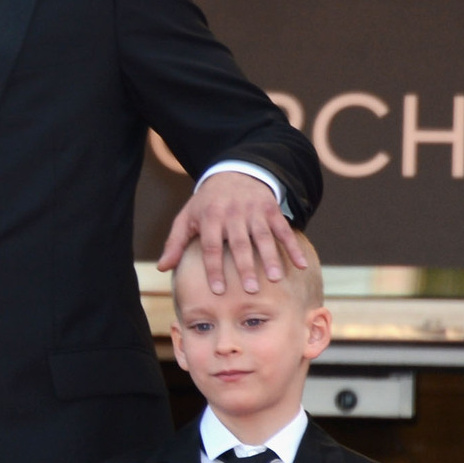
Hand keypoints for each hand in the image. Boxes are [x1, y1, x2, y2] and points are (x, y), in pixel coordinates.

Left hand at [156, 171, 306, 294]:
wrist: (233, 172)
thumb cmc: (207, 203)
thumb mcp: (187, 218)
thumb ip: (175, 243)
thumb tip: (163, 268)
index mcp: (210, 217)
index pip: (212, 246)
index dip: (214, 268)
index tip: (218, 290)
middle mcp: (233, 213)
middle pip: (239, 243)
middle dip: (245, 267)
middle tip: (250, 290)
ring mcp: (253, 211)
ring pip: (263, 237)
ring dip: (271, 257)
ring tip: (275, 279)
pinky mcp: (271, 209)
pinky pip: (283, 229)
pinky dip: (292, 246)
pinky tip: (300, 264)